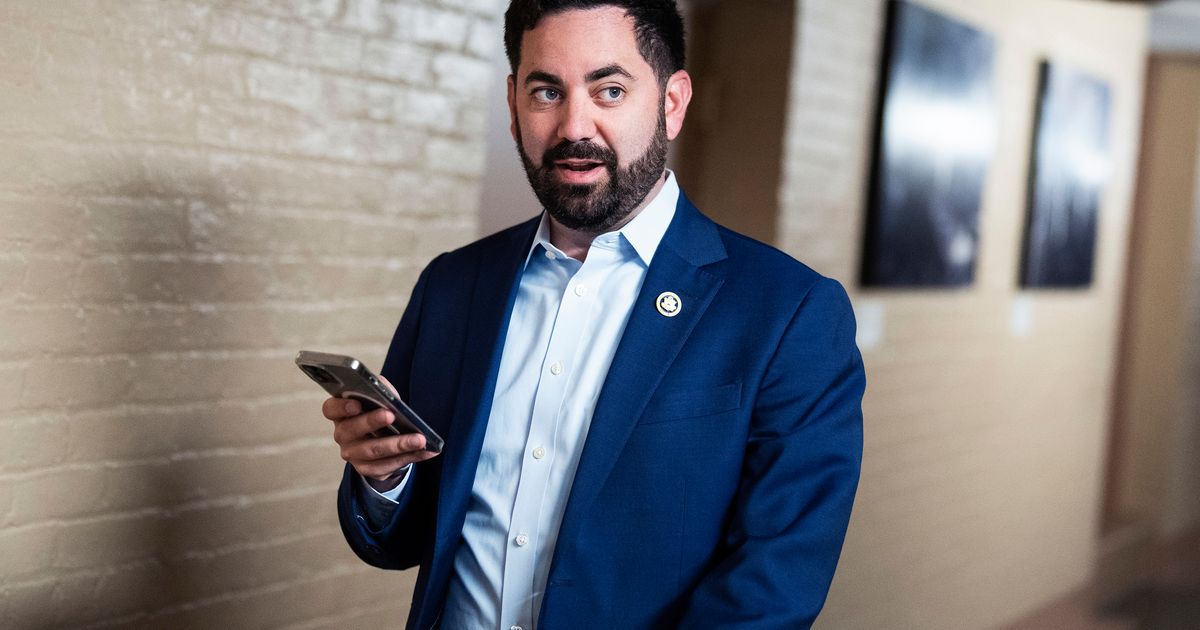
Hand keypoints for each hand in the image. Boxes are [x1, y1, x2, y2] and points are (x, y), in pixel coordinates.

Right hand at [323, 375, 438, 491]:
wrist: (385, 438)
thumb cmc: (379, 412)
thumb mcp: (379, 397)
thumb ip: (381, 389)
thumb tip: (387, 391)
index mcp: (341, 413)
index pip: (331, 409)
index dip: (341, 407)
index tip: (357, 404)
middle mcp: (343, 434)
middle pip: (352, 430)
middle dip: (372, 422)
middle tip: (391, 415)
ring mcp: (353, 454)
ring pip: (373, 451)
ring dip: (398, 444)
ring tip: (419, 439)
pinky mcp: (367, 469)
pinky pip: (387, 465)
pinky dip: (410, 457)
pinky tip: (426, 451)